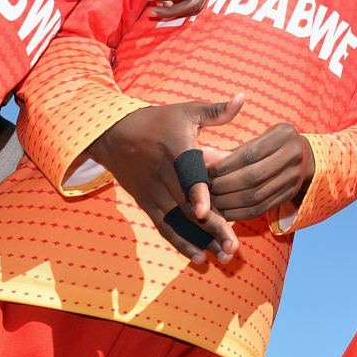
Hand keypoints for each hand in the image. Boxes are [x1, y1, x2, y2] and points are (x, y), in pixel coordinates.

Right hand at [87, 95, 244, 262]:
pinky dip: (182, 243)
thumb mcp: (186, 110)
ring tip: (223, 258)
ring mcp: (154, 193)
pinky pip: (166, 227)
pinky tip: (201, 258)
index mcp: (176, 150)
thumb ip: (217, 110)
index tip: (206, 211)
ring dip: (200, 242)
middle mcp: (163, 175)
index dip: (197, 192)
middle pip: (188, 206)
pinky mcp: (148, 204)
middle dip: (212, 228)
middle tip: (233, 247)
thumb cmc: (158, 121)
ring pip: (179, 222)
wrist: (113, 135)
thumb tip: (243, 98)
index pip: (187, 173)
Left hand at [203, 123, 315, 221]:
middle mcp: (294, 157)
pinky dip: (238, 213)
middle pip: (253, 176)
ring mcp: (294, 179)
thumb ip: (234, 149)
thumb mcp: (259, 137)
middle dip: (224, 184)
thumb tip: (203, 155)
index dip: (224, 164)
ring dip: (227, 201)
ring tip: (209, 201)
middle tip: (203, 188)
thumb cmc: (272, 143)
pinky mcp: (288, 196)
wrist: (304, 156)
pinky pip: (260, 209)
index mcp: (284, 136)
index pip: (249, 154)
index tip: (205, 170)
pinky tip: (222, 212)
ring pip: (255, 196)